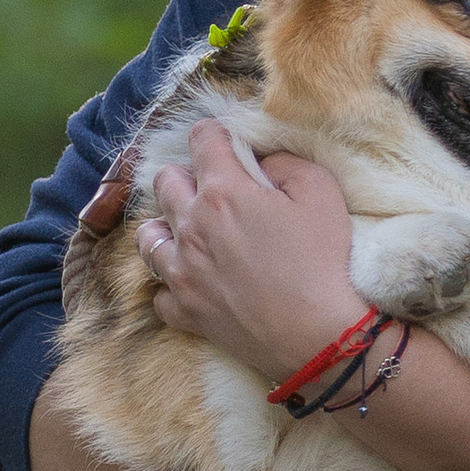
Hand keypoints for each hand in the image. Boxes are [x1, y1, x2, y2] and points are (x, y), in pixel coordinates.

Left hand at [136, 117, 361, 381]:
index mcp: (223, 192)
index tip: (227, 143)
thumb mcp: (320, 190)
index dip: (215, 134)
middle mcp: (191, 227)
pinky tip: (194, 282)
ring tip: (191, 233)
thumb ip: (284, 162)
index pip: (201, 139)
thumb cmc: (323, 260)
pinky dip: (172, 284)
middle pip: (164, 182)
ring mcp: (182, 273)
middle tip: (214, 189)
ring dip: (166, 226)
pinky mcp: (185, 312)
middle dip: (186, 175)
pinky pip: (159, 292)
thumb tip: (260, 161)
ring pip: (146, 236)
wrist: (319, 336)